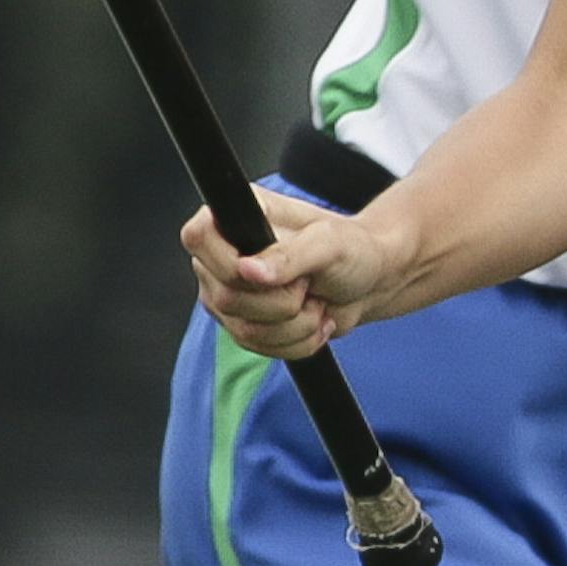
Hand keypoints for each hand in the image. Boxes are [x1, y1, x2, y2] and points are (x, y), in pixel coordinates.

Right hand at [183, 185, 412, 359]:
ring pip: (243, 330)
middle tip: (309, 282)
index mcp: (236, 217)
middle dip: (281, 301)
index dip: (228, 262)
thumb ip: (290, 255)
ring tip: (316, 300)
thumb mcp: (329, 243)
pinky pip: (259, 348)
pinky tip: (315, 319)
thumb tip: (248, 270)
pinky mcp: (243, 323)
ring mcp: (228, 292)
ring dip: (295, 324)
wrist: (369, 282)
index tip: (270, 269)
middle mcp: (222, 255)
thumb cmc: (352, 249)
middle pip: (224, 297)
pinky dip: (297, 342)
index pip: (197, 237)